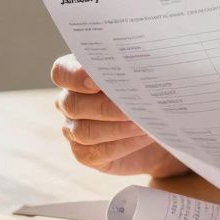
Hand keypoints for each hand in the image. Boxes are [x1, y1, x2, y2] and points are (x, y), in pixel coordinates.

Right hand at [51, 54, 186, 177]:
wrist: (158, 126)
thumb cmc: (147, 92)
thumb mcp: (141, 76)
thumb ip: (134, 68)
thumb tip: (141, 66)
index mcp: (77, 75)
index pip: (61, 72)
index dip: (74, 76)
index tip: (96, 81)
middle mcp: (69, 101)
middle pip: (72, 104)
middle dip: (104, 107)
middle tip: (132, 106)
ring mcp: (74, 129)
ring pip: (84, 131)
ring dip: (117, 128)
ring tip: (143, 124)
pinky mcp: (85, 154)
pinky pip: (96, 152)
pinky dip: (123, 144)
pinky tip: (144, 137)